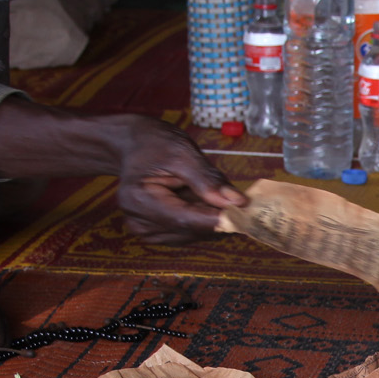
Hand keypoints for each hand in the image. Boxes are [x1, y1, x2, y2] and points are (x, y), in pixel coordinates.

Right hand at [112, 116, 247, 244]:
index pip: (186, 220)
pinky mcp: (155, 232)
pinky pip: (187, 232)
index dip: (219, 218)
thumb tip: (237, 203)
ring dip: (207, 216)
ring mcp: (145, 230)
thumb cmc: (154, 143)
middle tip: (235, 198)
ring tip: (204, 190)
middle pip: (191, 230)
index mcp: (139, 200)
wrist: (132, 144)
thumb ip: (209, 180)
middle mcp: (139, 221)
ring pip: (192, 234)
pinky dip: (199, 218)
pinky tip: (197, 199)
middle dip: (215, 215)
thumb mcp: (183, 152)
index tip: (246, 213)